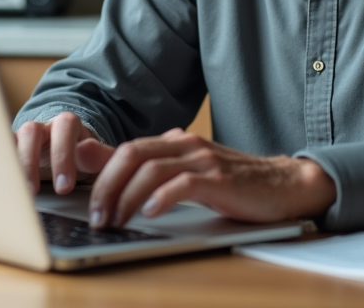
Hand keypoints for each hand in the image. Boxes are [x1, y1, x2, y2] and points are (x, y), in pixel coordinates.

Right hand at [15, 112, 109, 195]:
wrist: (69, 154)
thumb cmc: (81, 156)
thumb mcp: (95, 158)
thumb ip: (98, 155)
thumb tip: (84, 150)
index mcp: (67, 124)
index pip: (64, 128)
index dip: (63, 155)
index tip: (64, 187)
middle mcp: (42, 127)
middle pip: (31, 132)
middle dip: (31, 163)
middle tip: (33, 192)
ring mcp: (22, 138)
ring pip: (9, 141)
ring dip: (9, 167)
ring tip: (12, 192)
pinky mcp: (8, 150)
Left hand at [85, 128, 335, 228]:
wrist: (284, 184)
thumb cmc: (232, 182)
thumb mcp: (184, 172)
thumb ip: (145, 167)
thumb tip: (96, 159)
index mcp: (173, 142)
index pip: (125, 150)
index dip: (98, 172)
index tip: (80, 197)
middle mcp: (184, 145)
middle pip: (131, 155)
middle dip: (106, 186)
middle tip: (96, 216)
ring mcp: (202, 160)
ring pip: (151, 170)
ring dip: (127, 197)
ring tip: (116, 221)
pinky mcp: (219, 179)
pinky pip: (183, 184)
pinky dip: (162, 198)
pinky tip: (150, 214)